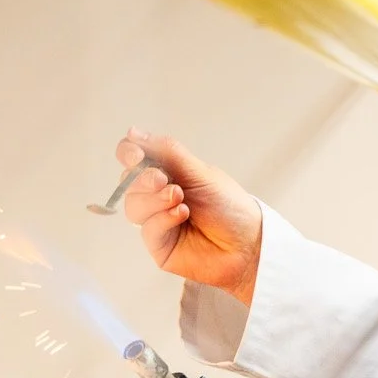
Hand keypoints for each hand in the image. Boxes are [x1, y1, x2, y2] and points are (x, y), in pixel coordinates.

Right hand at [116, 129, 262, 305]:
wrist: (249, 243)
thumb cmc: (230, 206)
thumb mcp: (200, 172)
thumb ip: (167, 151)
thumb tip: (133, 132)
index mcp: (169, 172)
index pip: (134, 158)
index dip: (128, 153)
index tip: (136, 155)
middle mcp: (159, 195)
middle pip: (128, 183)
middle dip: (143, 179)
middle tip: (163, 181)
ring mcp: (157, 220)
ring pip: (133, 206)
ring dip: (155, 200)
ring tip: (180, 200)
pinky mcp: (159, 245)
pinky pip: (146, 229)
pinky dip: (163, 219)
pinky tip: (183, 215)